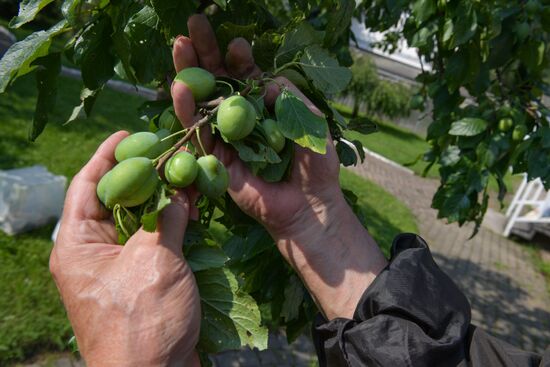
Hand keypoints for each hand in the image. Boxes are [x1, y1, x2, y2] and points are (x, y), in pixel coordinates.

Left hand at [50, 132, 200, 365]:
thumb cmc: (144, 321)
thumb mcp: (154, 261)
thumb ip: (164, 218)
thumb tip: (176, 190)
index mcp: (77, 245)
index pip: (87, 186)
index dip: (108, 156)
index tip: (129, 133)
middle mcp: (91, 253)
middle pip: (113, 200)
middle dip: (141, 176)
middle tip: (167, 152)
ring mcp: (116, 268)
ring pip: (136, 221)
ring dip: (160, 200)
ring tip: (184, 177)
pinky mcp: (139, 280)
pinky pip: (150, 241)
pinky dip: (168, 225)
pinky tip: (190, 210)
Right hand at [171, 15, 386, 319]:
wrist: (309, 206)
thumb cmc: (315, 165)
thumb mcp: (311, 122)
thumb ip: (290, 98)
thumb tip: (263, 82)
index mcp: (264, 106)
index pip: (245, 74)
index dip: (238, 57)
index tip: (237, 44)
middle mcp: (241, 117)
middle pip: (218, 79)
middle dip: (205, 52)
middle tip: (193, 25)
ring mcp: (225, 137)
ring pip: (201, 100)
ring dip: (188, 72)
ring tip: (179, 44)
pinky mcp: (214, 158)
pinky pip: (197, 131)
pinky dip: (187, 110)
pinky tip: (179, 86)